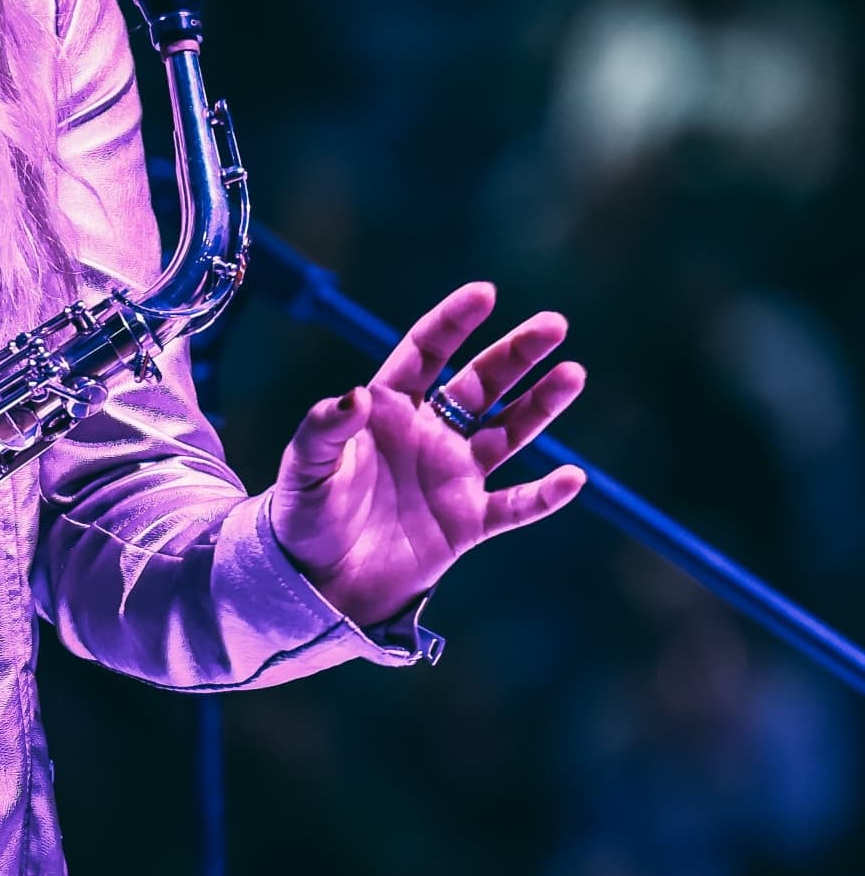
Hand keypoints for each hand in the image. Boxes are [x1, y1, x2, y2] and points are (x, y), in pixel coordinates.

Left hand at [270, 281, 586, 628]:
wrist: (318, 581)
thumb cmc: (303, 516)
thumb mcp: (303, 469)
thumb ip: (323, 430)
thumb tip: (353, 396)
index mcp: (386, 409)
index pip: (425, 353)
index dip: (453, 322)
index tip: (485, 293)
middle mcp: (427, 434)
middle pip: (480, 384)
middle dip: (515, 353)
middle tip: (554, 325)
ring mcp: (452, 476)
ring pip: (508, 432)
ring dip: (540, 405)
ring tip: (572, 374)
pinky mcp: (467, 522)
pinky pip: (515, 505)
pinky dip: (544, 495)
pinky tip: (571, 477)